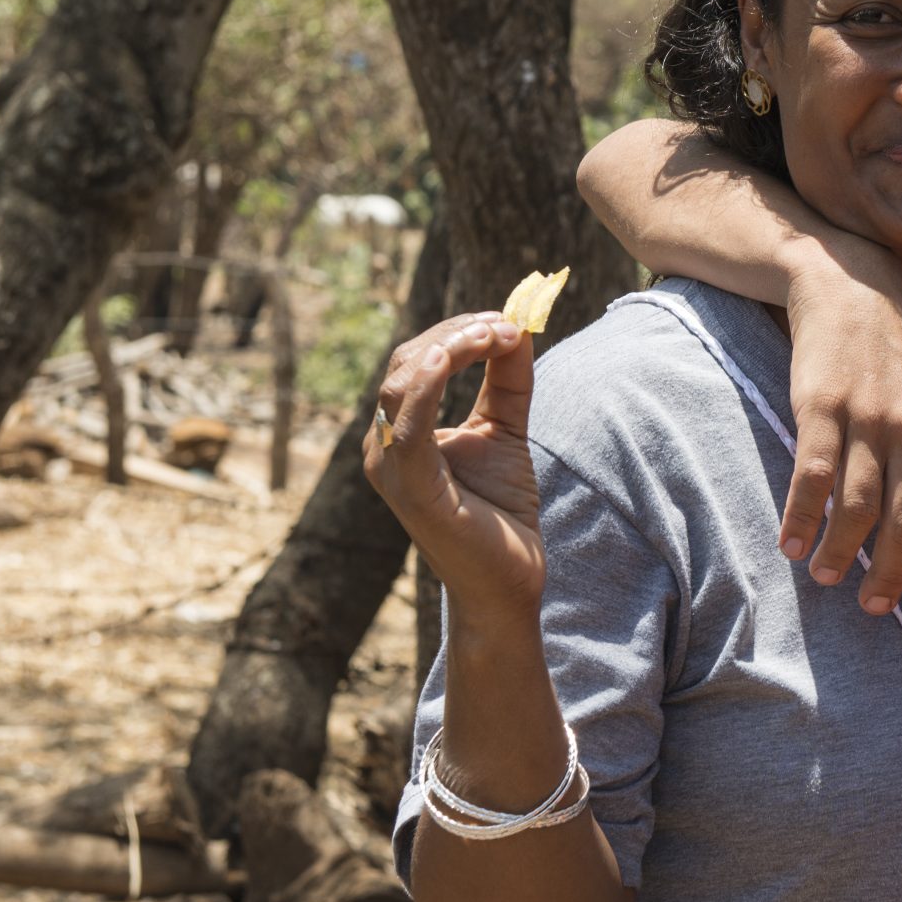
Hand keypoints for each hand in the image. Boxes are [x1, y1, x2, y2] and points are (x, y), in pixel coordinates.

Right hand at [363, 311, 542, 615]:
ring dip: (449, 348)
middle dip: (458, 333)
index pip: (417, 360)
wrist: (509, 582)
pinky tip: (450, 357)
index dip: (458, 331)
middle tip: (507, 323)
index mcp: (401, 430)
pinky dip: (426, 386)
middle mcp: (384, 445)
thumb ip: (508, 380)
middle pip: (408, 363)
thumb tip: (517, 326)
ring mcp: (390, 468)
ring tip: (494, 333)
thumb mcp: (507, 430)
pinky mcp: (409, 489)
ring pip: (403, 385)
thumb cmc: (501, 512)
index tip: (507, 318)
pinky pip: (408, 426)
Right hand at [779, 245, 901, 612]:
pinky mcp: (821, 408)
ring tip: (828, 578)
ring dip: (843, 553)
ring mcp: (868, 419)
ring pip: (858, 508)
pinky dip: (802, 518)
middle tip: (876, 607)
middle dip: (893, 573)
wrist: (853, 284)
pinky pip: (812, 477)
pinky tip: (793, 545)